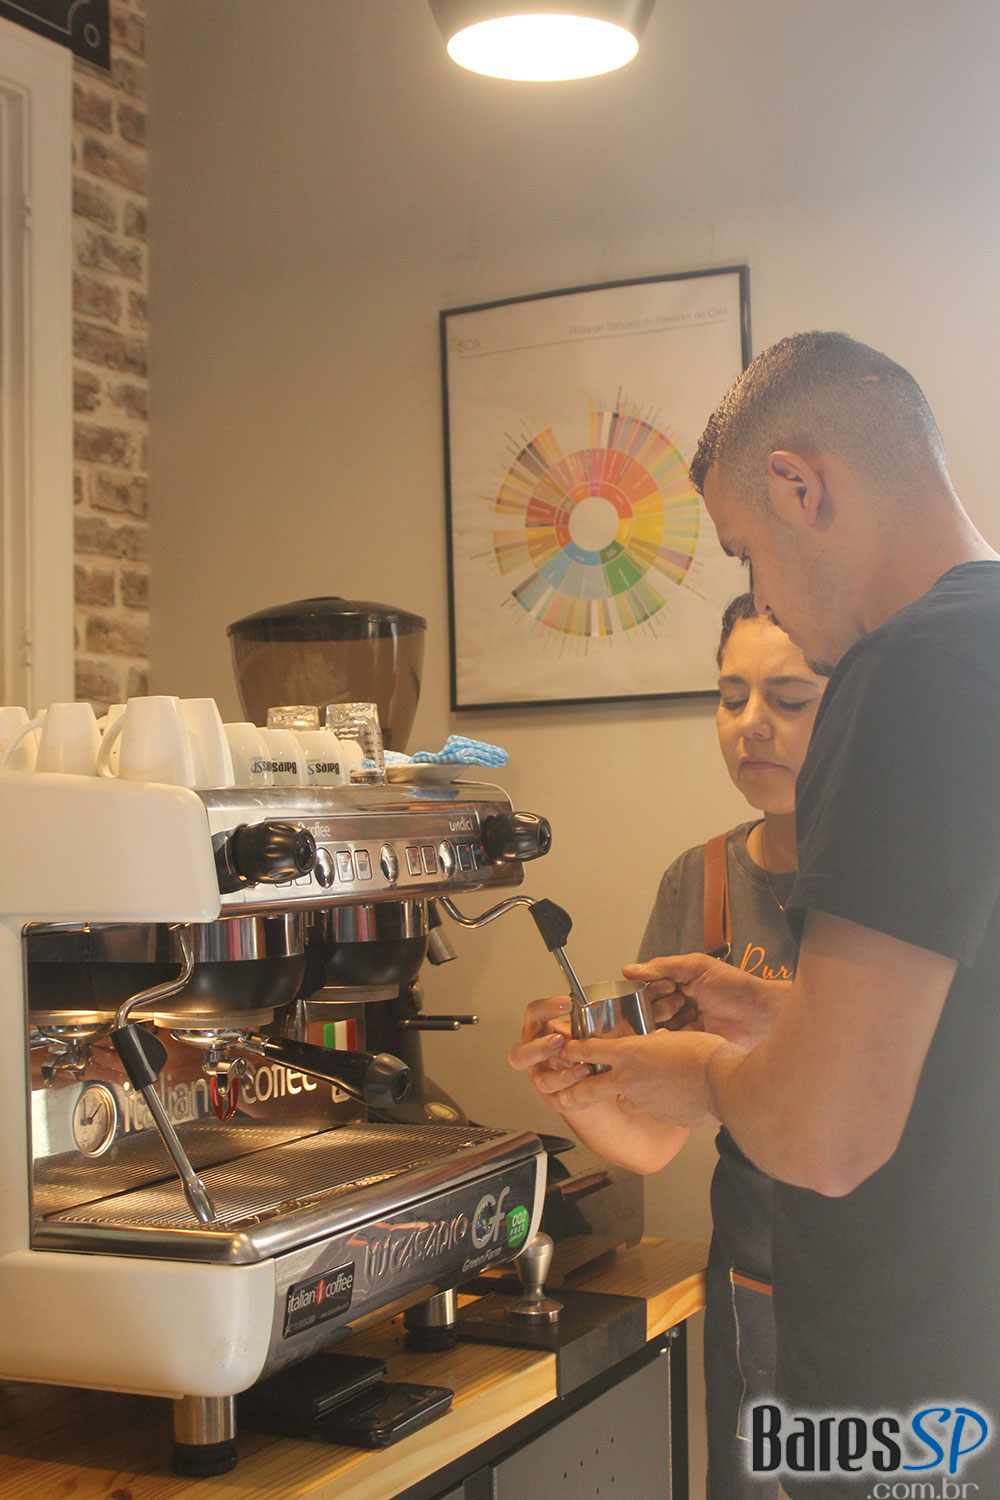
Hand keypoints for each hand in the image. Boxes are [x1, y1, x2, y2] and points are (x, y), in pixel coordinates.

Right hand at [508, 995, 595, 1115]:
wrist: (592, 1076)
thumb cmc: (583, 1046)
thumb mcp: (584, 1029)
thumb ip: (589, 1020)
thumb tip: (606, 1007)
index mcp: (539, 1031)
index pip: (534, 1014)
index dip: (546, 1008)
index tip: (567, 1003)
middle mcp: (534, 1056)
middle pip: (520, 1055)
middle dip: (539, 1048)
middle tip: (558, 1040)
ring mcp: (542, 1079)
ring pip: (544, 1081)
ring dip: (564, 1075)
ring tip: (585, 1068)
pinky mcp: (554, 1099)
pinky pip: (561, 1099)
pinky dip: (576, 1092)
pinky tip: (589, 1085)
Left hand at [558, 1027, 743, 1129]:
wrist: (724, 1084)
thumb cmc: (706, 1054)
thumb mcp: (675, 1037)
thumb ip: (659, 1045)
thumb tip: (659, 1046)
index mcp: (631, 1052)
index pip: (591, 1051)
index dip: (575, 1050)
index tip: (567, 1051)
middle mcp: (630, 1079)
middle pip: (589, 1088)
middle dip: (572, 1093)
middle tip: (562, 1097)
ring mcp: (643, 1102)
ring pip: (623, 1102)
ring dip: (624, 1099)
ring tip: (629, 1097)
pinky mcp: (659, 1118)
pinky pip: (651, 1111)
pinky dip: (656, 1106)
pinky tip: (670, 1101)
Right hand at [623, 952, 783, 1049]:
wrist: (761, 1015)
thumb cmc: (735, 986)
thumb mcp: (697, 966)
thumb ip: (663, 966)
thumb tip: (629, 970)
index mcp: (676, 983)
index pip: (646, 987)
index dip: (651, 988)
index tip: (668, 986)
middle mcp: (675, 1005)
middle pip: (647, 1008)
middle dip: (659, 1004)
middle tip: (680, 1000)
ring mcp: (681, 1026)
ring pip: (653, 1027)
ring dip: (665, 1020)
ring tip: (687, 1014)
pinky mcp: (687, 1046)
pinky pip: (665, 1045)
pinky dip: (667, 1040)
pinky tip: (679, 1033)